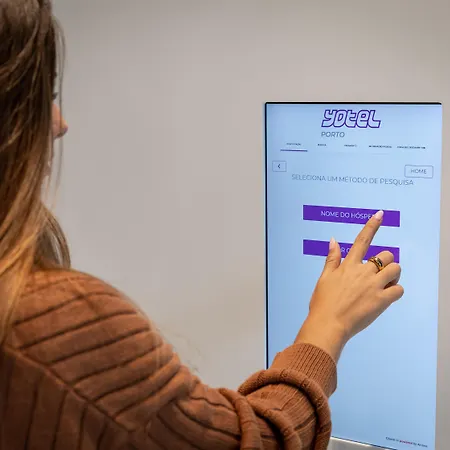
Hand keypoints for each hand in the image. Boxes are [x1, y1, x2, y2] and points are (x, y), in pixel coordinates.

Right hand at [296, 211, 403, 360]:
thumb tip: (333, 241)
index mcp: (348, 265)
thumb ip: (332, 258)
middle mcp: (363, 272)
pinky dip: (396, 291)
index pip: (362, 240)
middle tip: (380, 274)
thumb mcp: (324, 278)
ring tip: (386, 284)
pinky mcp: (381, 301)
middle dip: (386, 262)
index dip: (372, 226)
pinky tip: (386, 297)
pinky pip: (399, 290)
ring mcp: (373, 286)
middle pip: (386, 256)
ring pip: (395, 270)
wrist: (328, 324)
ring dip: (394, 275)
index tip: (379, 214)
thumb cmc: (323, 303)